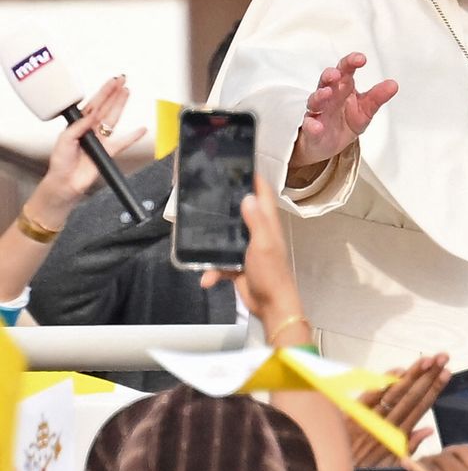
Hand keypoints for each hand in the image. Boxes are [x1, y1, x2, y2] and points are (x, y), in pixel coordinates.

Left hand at [27, 76, 146, 228]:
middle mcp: (90, 129)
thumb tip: (91, 117)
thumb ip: (78, 127)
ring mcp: (100, 139)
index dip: (103, 92)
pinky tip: (141, 130)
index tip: (112, 82)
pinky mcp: (108, 151)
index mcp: (78, 124)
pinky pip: (123, 142)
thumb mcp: (64, 141)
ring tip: (127, 93)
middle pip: (105, 106)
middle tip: (122, 81)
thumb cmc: (60, 163)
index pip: (93, 104)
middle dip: (114, 93)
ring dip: (121, 105)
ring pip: (113, 118)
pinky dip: (133, 136)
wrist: (65, 183)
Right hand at [200, 174, 303, 330]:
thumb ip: (256, 221)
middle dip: (224, 206)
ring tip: (193, 238)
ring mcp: (245, 249)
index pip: (263, 195)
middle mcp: (256, 232)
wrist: (269, 305)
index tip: (239, 165)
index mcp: (267, 224)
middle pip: (239, 212)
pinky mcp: (236, 265)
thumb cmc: (271, 274)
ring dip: (211, 244)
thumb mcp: (263, 244)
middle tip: (205, 195)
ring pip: (224, 238)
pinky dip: (212, 271)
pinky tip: (207, 278)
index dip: (254, 179)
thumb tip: (248, 197)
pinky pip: (218, 263)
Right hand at [290, 52, 398, 168]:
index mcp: (343, 88)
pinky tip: (315, 126)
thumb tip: (394, 84)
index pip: (345, 70)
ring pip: (315, 101)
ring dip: (319, 96)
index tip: (361, 59)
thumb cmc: (346, 121)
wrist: (329, 144)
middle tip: (336, 74)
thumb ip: (377, 97)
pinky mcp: (310, 129)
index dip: (351, 62)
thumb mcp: (366, 110)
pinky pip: (309, 126)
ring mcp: (317, 112)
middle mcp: (328, 96)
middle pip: (326, 81)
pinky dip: (311, 125)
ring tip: (326, 93)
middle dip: (330, 76)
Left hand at [349, 354, 449, 466]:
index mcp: (396, 438)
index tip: (446, 373)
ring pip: (395, 394)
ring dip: (412, 374)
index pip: (419, 408)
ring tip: (428, 359)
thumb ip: (408, 448)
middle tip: (443, 358)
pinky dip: (384, 384)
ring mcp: (369, 419)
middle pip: (411, 397)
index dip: (434, 390)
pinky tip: (399, 370)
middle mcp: (385, 426)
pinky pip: (370, 397)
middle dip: (428, 376)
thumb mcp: (390, 467)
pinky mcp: (351, 415)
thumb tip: (428, 430)